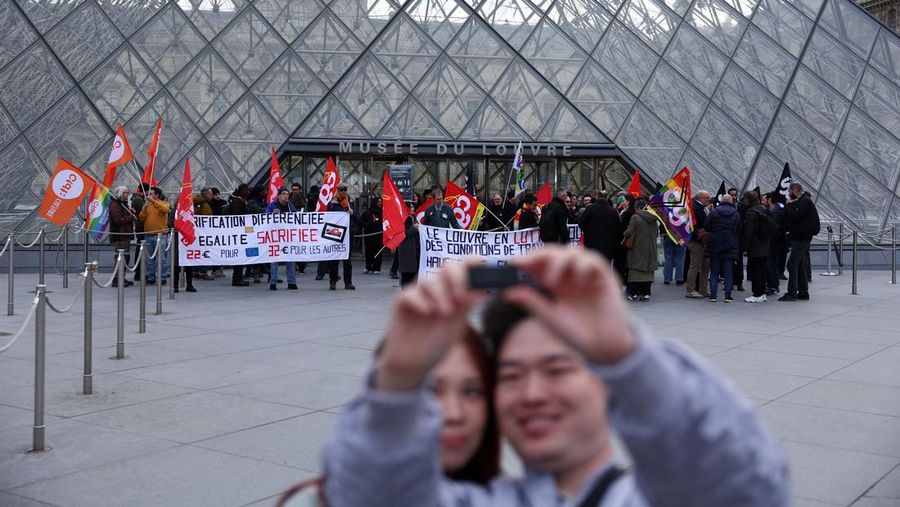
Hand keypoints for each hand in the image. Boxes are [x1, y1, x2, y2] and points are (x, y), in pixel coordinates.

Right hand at [376, 262, 482, 390]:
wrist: (414, 362)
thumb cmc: (436, 342)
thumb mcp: (457, 324)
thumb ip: (467, 306)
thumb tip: (483, 289)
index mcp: (454, 290)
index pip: (465, 267)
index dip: (473, 265)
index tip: (480, 274)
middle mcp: (437, 288)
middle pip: (447, 267)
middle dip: (457, 278)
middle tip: (461, 297)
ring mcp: (419, 293)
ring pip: (429, 280)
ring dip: (440, 294)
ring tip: (445, 313)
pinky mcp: (402, 301)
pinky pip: (410, 293)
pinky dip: (420, 301)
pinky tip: (427, 312)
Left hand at [504, 247, 634, 363]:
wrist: (603, 347)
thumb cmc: (577, 333)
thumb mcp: (550, 318)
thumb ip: (532, 302)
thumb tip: (508, 292)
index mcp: (555, 283)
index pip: (539, 263)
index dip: (527, 260)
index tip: (512, 263)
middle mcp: (569, 275)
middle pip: (554, 252)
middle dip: (539, 255)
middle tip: (527, 265)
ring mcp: (586, 274)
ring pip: (572, 251)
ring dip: (559, 261)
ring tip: (550, 282)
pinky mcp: (604, 277)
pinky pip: (594, 260)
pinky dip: (583, 265)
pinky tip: (577, 280)